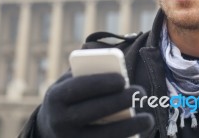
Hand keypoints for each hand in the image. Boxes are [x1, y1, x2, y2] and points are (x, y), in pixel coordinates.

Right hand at [35, 72, 153, 137]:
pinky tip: (139, 133)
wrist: (50, 129)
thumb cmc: (70, 98)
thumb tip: (117, 67)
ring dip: (128, 127)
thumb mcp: (69, 83)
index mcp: (55, 97)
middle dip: (119, 101)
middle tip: (140, 92)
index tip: (123, 79)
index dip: (100, 82)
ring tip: (148, 119)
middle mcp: (59, 121)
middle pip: (92, 111)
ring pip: (102, 135)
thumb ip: (87, 73)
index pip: (78, 87)